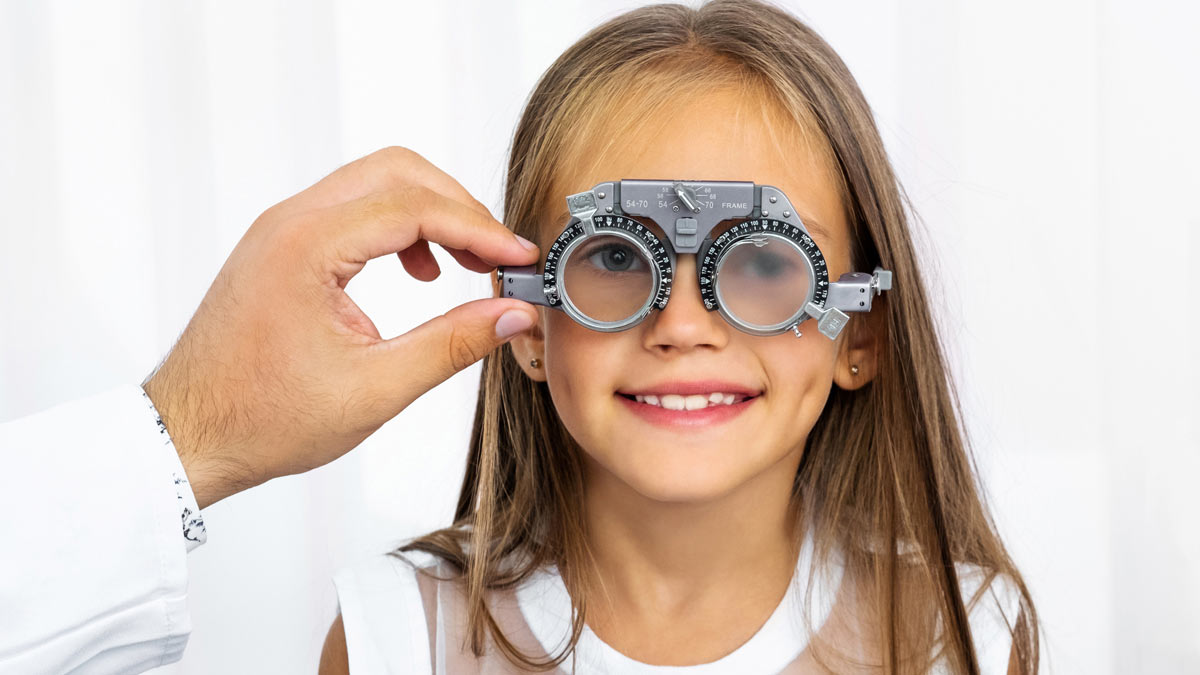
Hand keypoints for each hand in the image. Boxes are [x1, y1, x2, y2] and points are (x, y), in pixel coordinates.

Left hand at [142, 147, 539, 508]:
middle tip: (496, 256)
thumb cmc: (262, 418)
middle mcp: (290, 221)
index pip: (414, 207)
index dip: (479, 230)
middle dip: (458, 207)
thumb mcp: (374, 389)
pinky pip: (352, 210)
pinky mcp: (283, 246)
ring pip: (375, 184)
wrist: (188, 433)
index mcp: (307, 246)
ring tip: (467, 265)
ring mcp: (282, 229)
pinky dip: (398, 228)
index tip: (518, 258)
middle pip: (397, 172)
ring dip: (430, 213)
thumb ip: (451, 345)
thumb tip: (511, 313)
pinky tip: (419, 273)